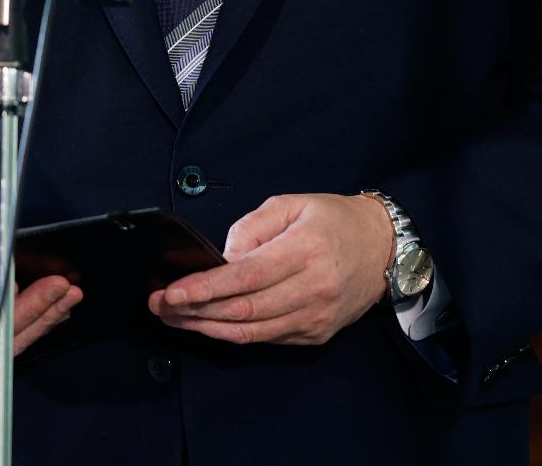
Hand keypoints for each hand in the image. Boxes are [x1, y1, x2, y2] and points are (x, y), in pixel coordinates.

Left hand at [147, 192, 393, 345]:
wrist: (382, 248)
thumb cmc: (333, 220)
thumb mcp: (291, 204)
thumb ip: (252, 227)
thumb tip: (221, 259)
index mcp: (305, 250)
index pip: (245, 277)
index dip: (204, 289)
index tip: (171, 292)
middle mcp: (312, 289)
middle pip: (243, 310)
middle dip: (194, 311)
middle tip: (159, 306)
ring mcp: (315, 317)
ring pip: (252, 332)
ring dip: (207, 328)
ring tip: (174, 319)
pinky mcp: (316, 334)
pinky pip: (267, 339)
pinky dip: (234, 334)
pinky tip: (208, 325)